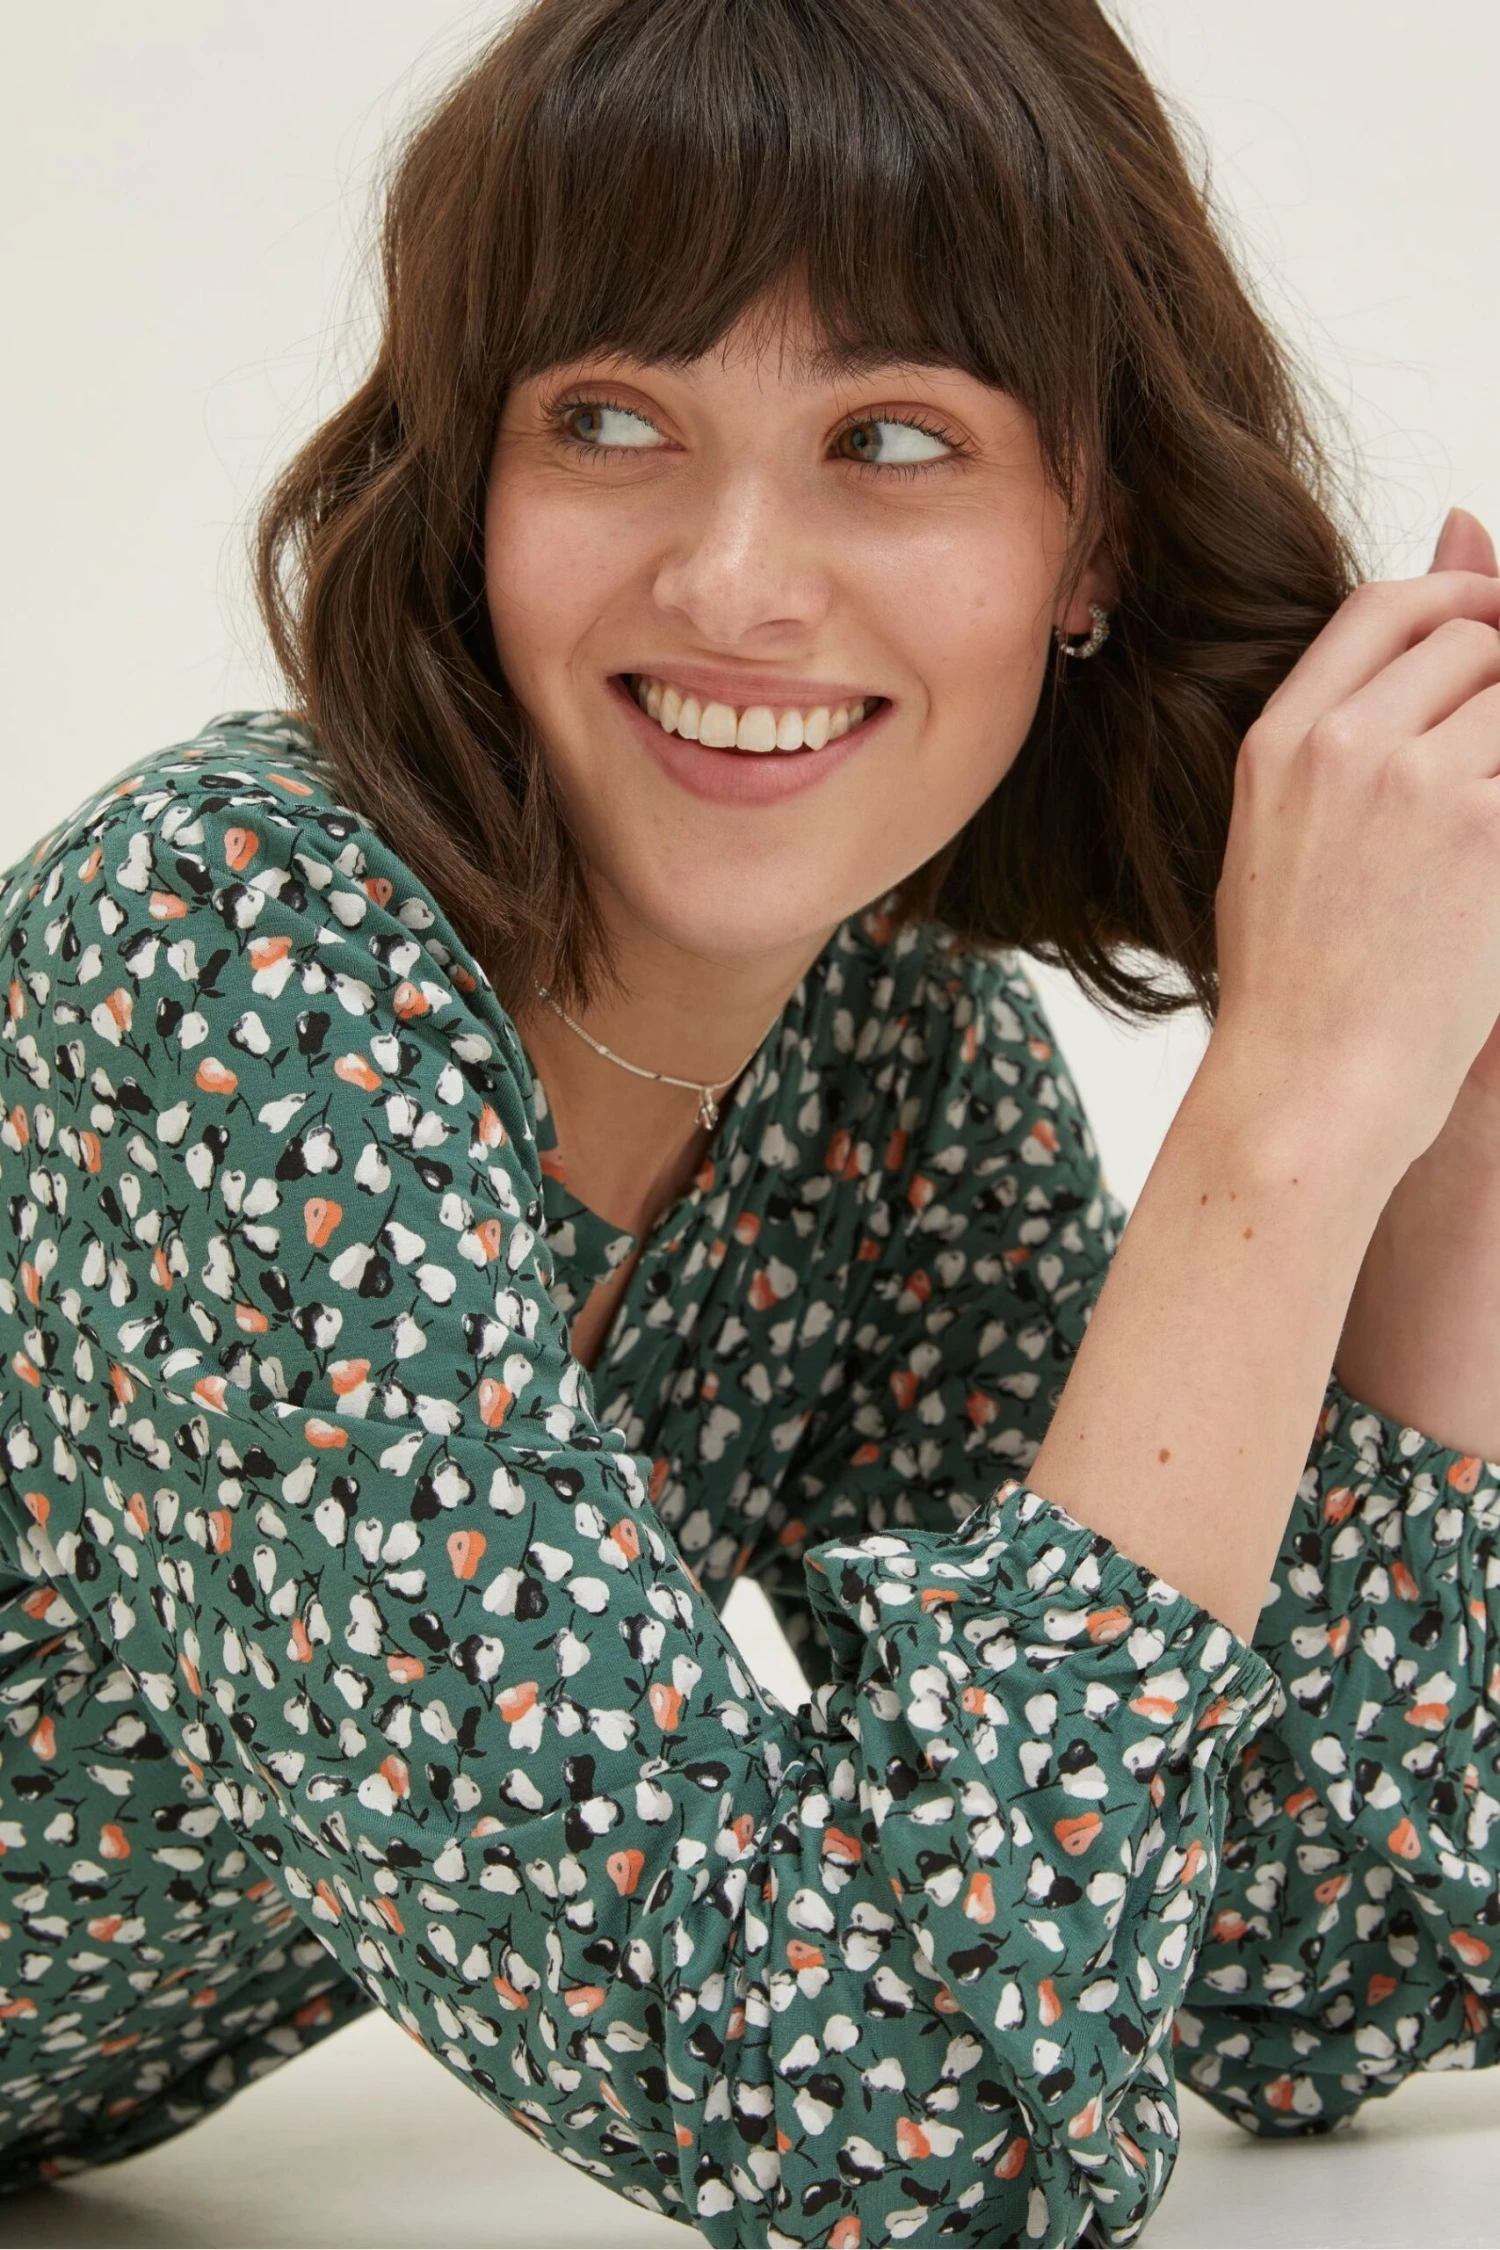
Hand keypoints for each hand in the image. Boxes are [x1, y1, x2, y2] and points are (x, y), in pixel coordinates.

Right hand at [1210, 512, 1499, 1187]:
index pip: (1382, 609)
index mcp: (1278, 744)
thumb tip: (1455, 542)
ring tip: (1481, 834)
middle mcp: (1338, 745)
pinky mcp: (1482, 827)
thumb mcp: (1287, 837)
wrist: (1310, 1085)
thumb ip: (1353, 722)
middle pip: (1467, 639)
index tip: (1493, 634)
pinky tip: (1491, 876)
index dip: (1458, 599)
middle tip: (1492, 773)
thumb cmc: (1302, 987)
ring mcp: (1411, 780)